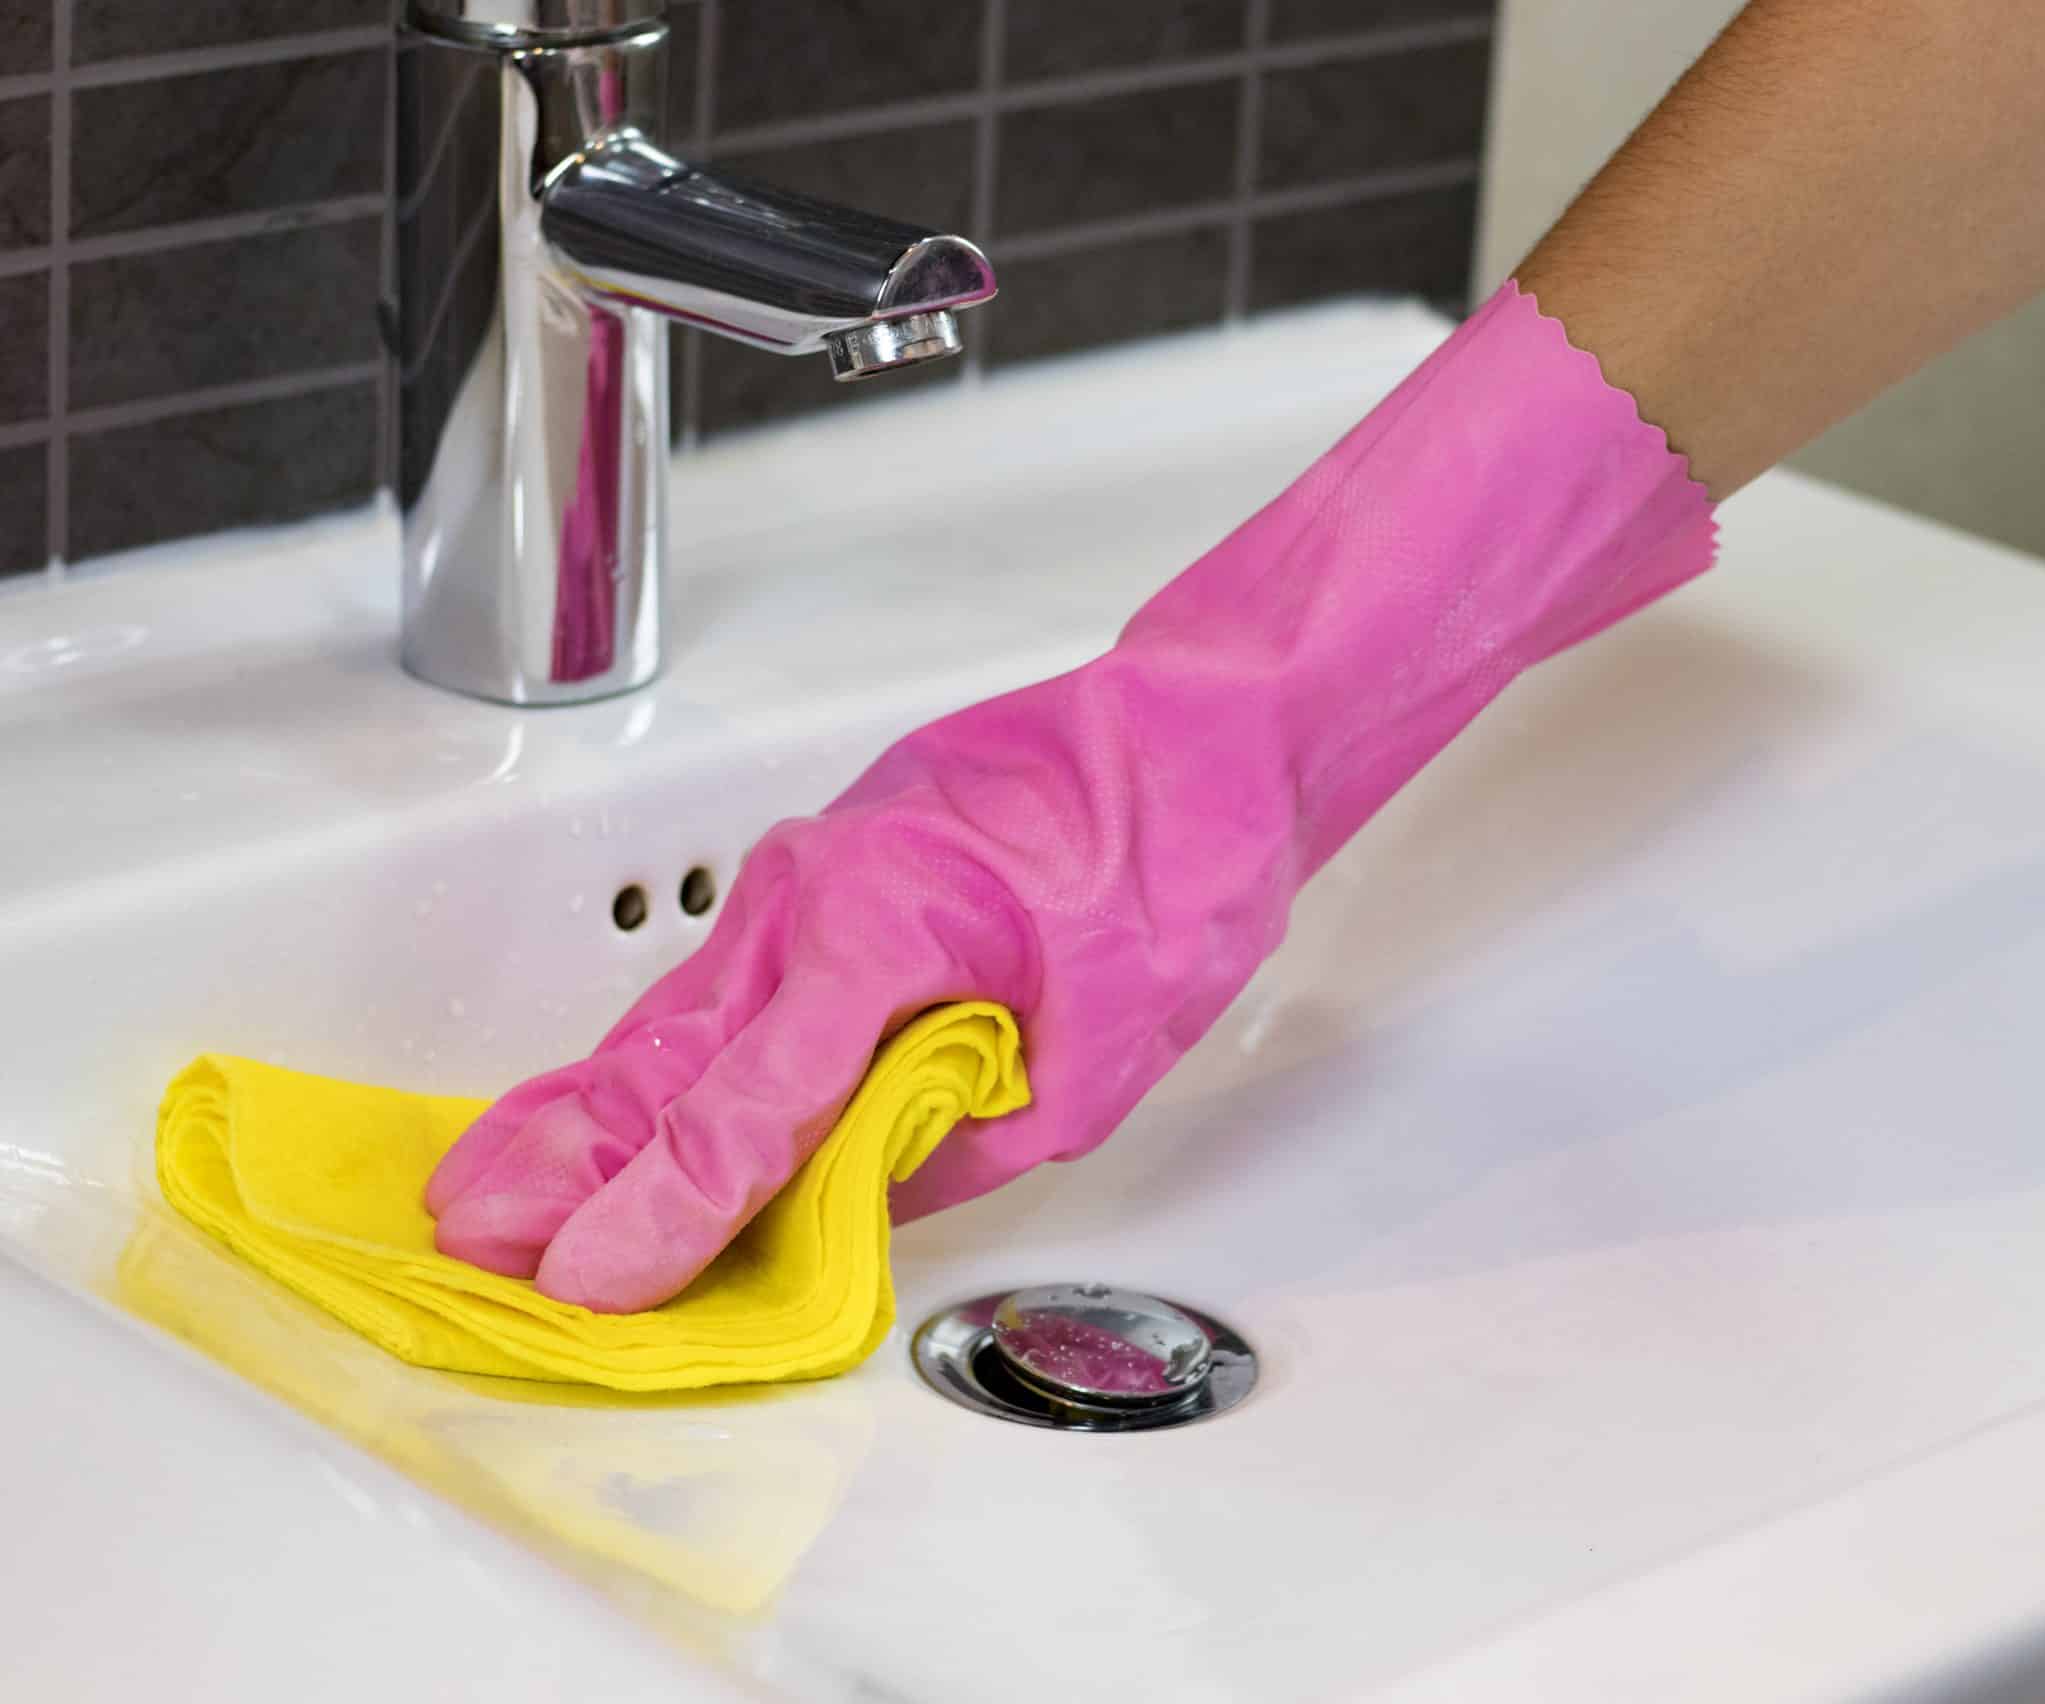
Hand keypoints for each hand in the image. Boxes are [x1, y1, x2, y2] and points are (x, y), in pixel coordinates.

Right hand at [425, 282, 1715, 1312]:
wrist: (1207, 728)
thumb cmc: (1178, 855)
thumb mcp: (1097, 1049)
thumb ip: (960, 1132)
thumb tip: (857, 1196)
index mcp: (884, 930)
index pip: (748, 1108)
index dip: (662, 1211)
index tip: (586, 1283)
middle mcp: (817, 895)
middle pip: (666, 1055)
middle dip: (565, 1154)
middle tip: (471, 1234)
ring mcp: (809, 876)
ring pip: (677, 1017)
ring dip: (585, 1108)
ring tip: (492, 1184)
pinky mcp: (826, 878)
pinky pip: (722, 985)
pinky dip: (656, 1057)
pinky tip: (609, 1108)